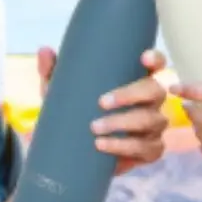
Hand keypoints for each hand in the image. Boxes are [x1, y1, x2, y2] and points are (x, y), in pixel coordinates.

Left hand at [36, 46, 170, 175]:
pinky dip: (125, 148)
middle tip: (100, 103)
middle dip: (129, 95)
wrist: (72, 151)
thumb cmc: (74, 111)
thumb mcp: (60, 91)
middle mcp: (150, 100)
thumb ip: (53, 70)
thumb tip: (45, 50)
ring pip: (152, 121)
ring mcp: (154, 125)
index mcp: (135, 78)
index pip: (156, 63)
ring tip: (95, 129)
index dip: (155, 59)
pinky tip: (104, 147)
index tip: (142, 58)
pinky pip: (149, 148)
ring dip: (123, 125)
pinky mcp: (151, 150)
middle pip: (155, 91)